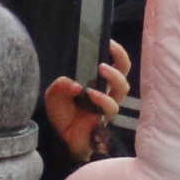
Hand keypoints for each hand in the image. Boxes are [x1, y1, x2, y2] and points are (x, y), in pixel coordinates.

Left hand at [45, 42, 132, 161]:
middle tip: (108, 49)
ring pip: (122, 88)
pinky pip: (111, 107)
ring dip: (113, 77)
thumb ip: (61, 86)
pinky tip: (92, 94)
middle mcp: (107, 92)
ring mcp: (108, 105)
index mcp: (98, 83)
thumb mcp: (54, 95)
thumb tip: (75, 84)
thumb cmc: (63, 113)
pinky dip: (102, 98)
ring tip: (101, 69)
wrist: (61, 138)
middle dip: (121, 59)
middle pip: (124, 73)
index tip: (109, 41)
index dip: (116, 53)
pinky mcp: (106, 118)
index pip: (114, 65)